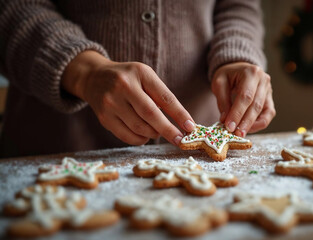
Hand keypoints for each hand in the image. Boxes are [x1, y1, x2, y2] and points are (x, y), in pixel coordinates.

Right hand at [61, 51, 195, 145]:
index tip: (190, 127)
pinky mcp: (104, 118)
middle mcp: (123, 86)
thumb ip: (160, 95)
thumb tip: (181, 122)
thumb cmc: (128, 79)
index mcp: (140, 73)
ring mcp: (111, 102)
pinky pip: (127, 136)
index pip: (164, 97)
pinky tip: (145, 135)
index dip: (179, 113)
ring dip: (154, 134)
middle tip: (180, 140)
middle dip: (168, 130)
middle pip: (151, 114)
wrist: (94, 78)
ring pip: (139, 128)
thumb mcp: (145, 77)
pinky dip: (140, 139)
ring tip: (159, 132)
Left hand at [211, 62, 275, 136]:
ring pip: (264, 111)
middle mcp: (263, 80)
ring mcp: (269, 90)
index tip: (229, 127)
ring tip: (241, 133)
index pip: (245, 96)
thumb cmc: (228, 75)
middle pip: (256, 105)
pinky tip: (248, 128)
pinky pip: (268, 114)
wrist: (238, 69)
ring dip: (252, 125)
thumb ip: (222, 101)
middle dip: (245, 122)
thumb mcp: (219, 83)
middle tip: (236, 134)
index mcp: (251, 72)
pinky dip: (259, 123)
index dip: (237, 113)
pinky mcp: (270, 98)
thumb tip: (225, 120)